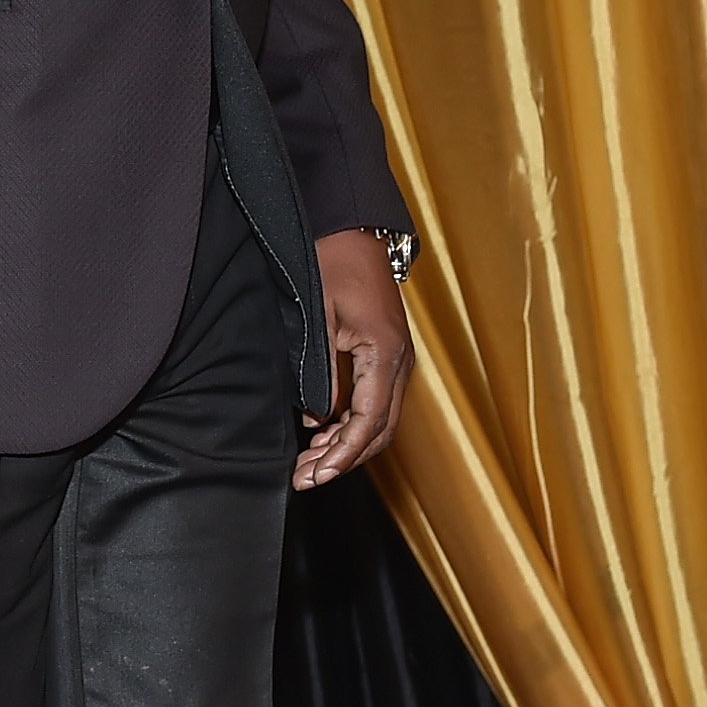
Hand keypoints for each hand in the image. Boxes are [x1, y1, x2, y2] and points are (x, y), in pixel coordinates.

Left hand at [297, 231, 414, 488]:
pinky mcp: (387, 356)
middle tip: (305, 478)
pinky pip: (375, 402)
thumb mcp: (321, 315)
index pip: (370, 421)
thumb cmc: (334, 263)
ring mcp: (397, 360)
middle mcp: (400, 362)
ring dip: (347, 445)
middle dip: (344, 459)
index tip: (316, 475)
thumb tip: (317, 415)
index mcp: (386, 354)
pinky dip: (351, 424)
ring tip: (309, 463)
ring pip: (379, 420)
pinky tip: (321, 432)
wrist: (355, 228)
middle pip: (380, 431)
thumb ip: (321, 369)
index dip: (344, 454)